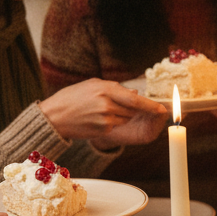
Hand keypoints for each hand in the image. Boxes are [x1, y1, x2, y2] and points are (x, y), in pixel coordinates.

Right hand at [38, 78, 168, 145]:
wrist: (54, 117)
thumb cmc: (72, 97)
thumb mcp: (93, 84)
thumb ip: (116, 88)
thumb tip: (136, 95)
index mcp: (106, 90)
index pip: (135, 101)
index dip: (151, 106)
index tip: (162, 109)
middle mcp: (107, 106)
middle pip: (133, 111)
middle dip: (132, 109)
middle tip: (118, 104)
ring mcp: (105, 120)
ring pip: (126, 119)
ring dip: (122, 115)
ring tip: (102, 109)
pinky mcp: (102, 131)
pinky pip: (116, 126)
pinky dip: (112, 122)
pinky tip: (97, 117)